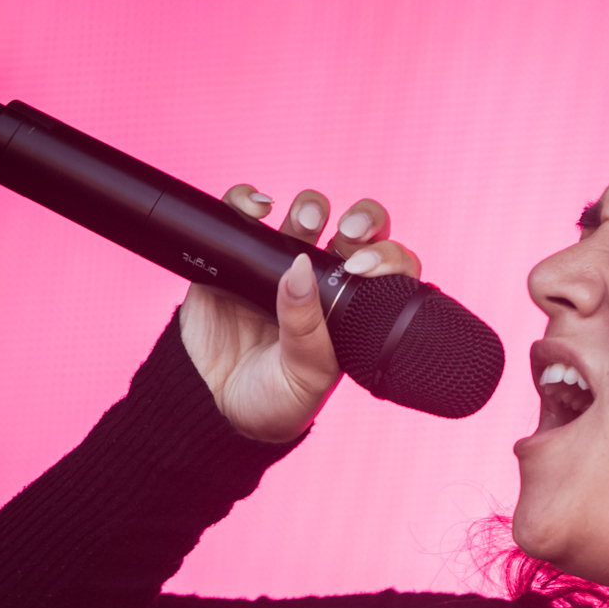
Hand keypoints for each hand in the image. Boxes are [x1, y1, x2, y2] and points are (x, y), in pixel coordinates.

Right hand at [178, 187, 422, 442]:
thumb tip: (300, 269)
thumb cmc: (280, 397)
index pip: (386, 266)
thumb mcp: (304, 372)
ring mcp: (277, 264)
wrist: (222, 407)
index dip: (386, 256)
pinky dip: (245, 200)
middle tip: (346, 233)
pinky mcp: (231, 259)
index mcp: (353, 305)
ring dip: (309, 207)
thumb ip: (305, 327)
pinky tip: (253, 208)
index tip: (364, 268)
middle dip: (361, 220)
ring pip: (303, 214)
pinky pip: (239, 215)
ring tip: (303, 224)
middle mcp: (322, 278)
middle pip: (355, 229)